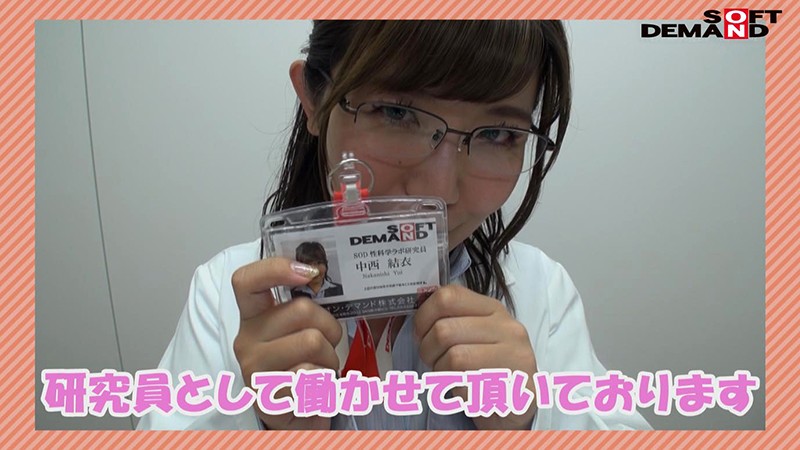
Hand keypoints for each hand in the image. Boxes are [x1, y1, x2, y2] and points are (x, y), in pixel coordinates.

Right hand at [231, 258, 342, 429]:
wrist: (296, 416)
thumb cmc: (301, 366)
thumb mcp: (299, 331)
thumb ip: (306, 307)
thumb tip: (322, 276)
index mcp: (253, 317)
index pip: (247, 281)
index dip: (276, 268)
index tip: (309, 271)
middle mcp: (247, 340)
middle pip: (301, 310)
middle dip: (329, 327)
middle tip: (327, 345)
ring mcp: (254, 370)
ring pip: (312, 341)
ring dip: (330, 358)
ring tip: (321, 371)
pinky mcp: (267, 398)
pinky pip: (313, 376)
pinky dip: (326, 383)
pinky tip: (315, 391)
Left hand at [414, 285, 537, 429]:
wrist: (522, 402)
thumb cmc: (489, 367)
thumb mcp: (477, 334)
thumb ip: (453, 320)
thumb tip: (417, 319)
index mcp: (494, 309)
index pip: (449, 296)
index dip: (424, 315)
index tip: (421, 333)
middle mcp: (507, 328)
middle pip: (444, 330)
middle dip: (427, 349)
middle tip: (432, 360)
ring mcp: (513, 356)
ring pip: (454, 357)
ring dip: (441, 371)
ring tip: (449, 376)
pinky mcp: (512, 384)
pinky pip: (469, 384)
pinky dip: (456, 389)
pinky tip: (465, 390)